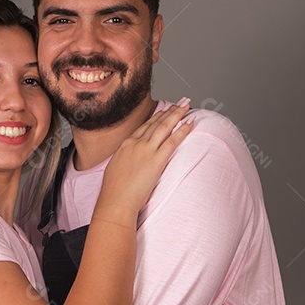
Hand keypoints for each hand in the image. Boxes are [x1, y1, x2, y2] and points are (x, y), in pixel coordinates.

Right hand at [97, 98, 193, 218]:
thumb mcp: (114, 169)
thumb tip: (129, 161)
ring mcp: (146, 150)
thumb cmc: (114, 191)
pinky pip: (173, 141)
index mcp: (125, 145)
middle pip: (155, 123)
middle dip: (169, 111)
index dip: (156, 118)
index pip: (144, 127)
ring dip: (177, 114)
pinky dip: (183, 130)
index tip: (164, 111)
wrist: (115, 201)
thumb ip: (124, 160)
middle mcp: (135, 143)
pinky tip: (190, 122)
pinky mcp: (157, 160)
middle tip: (180, 103)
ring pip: (164, 127)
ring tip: (187, 106)